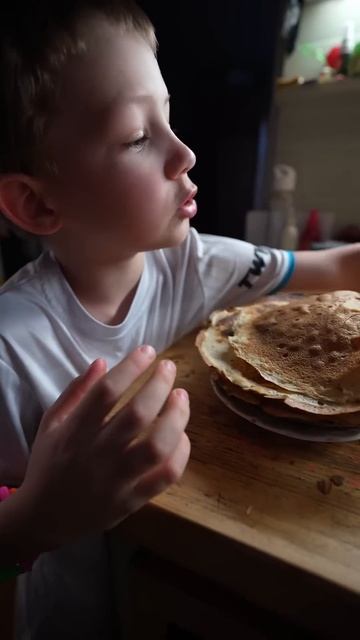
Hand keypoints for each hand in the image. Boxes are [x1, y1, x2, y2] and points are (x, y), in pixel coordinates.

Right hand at [16, 346, 189, 549]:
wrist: (43, 518)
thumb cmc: (49, 464)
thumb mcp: (51, 423)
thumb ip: (76, 392)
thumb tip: (102, 362)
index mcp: (74, 432)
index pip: (106, 393)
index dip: (130, 367)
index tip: (147, 351)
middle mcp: (97, 454)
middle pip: (137, 414)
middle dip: (159, 385)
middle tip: (169, 368)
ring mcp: (117, 480)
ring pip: (156, 446)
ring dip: (176, 417)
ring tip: (181, 396)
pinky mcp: (132, 501)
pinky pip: (165, 476)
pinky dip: (180, 453)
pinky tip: (182, 435)